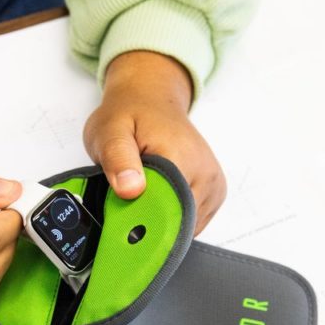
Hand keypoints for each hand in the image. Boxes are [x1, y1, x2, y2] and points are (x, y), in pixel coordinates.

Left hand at [83, 51, 225, 233]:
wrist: (151, 98)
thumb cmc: (130, 114)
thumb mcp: (110, 131)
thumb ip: (118, 159)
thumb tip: (130, 189)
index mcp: (182, 158)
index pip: (167, 213)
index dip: (141, 222)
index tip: (122, 218)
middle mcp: (206, 174)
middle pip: (178, 223)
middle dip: (150, 222)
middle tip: (128, 201)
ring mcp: (214, 185)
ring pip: (186, 226)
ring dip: (161, 219)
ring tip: (144, 192)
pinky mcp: (214, 192)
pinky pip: (192, 221)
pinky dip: (173, 216)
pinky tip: (158, 196)